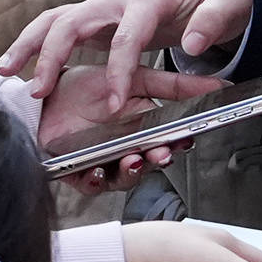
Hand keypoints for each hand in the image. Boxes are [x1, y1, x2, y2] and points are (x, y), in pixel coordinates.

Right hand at [0, 0, 255, 119]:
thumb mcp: (230, 3)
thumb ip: (213, 21)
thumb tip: (192, 43)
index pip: (127, 35)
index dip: (119, 70)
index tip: (114, 104)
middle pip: (73, 20)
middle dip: (52, 56)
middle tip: (39, 93)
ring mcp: (101, 5)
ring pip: (53, 19)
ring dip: (26, 45)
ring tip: (4, 72)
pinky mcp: (93, 17)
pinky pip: (54, 28)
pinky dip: (30, 45)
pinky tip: (11, 66)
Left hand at [33, 57, 222, 192]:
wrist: (44, 92)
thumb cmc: (86, 87)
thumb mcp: (136, 77)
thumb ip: (174, 85)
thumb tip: (217, 85)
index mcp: (141, 131)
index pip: (166, 143)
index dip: (177, 144)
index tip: (186, 139)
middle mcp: (124, 151)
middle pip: (147, 163)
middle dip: (156, 161)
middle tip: (162, 154)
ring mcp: (102, 163)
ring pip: (123, 177)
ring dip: (130, 172)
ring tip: (132, 160)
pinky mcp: (77, 172)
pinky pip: (89, 184)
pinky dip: (94, 180)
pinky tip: (97, 172)